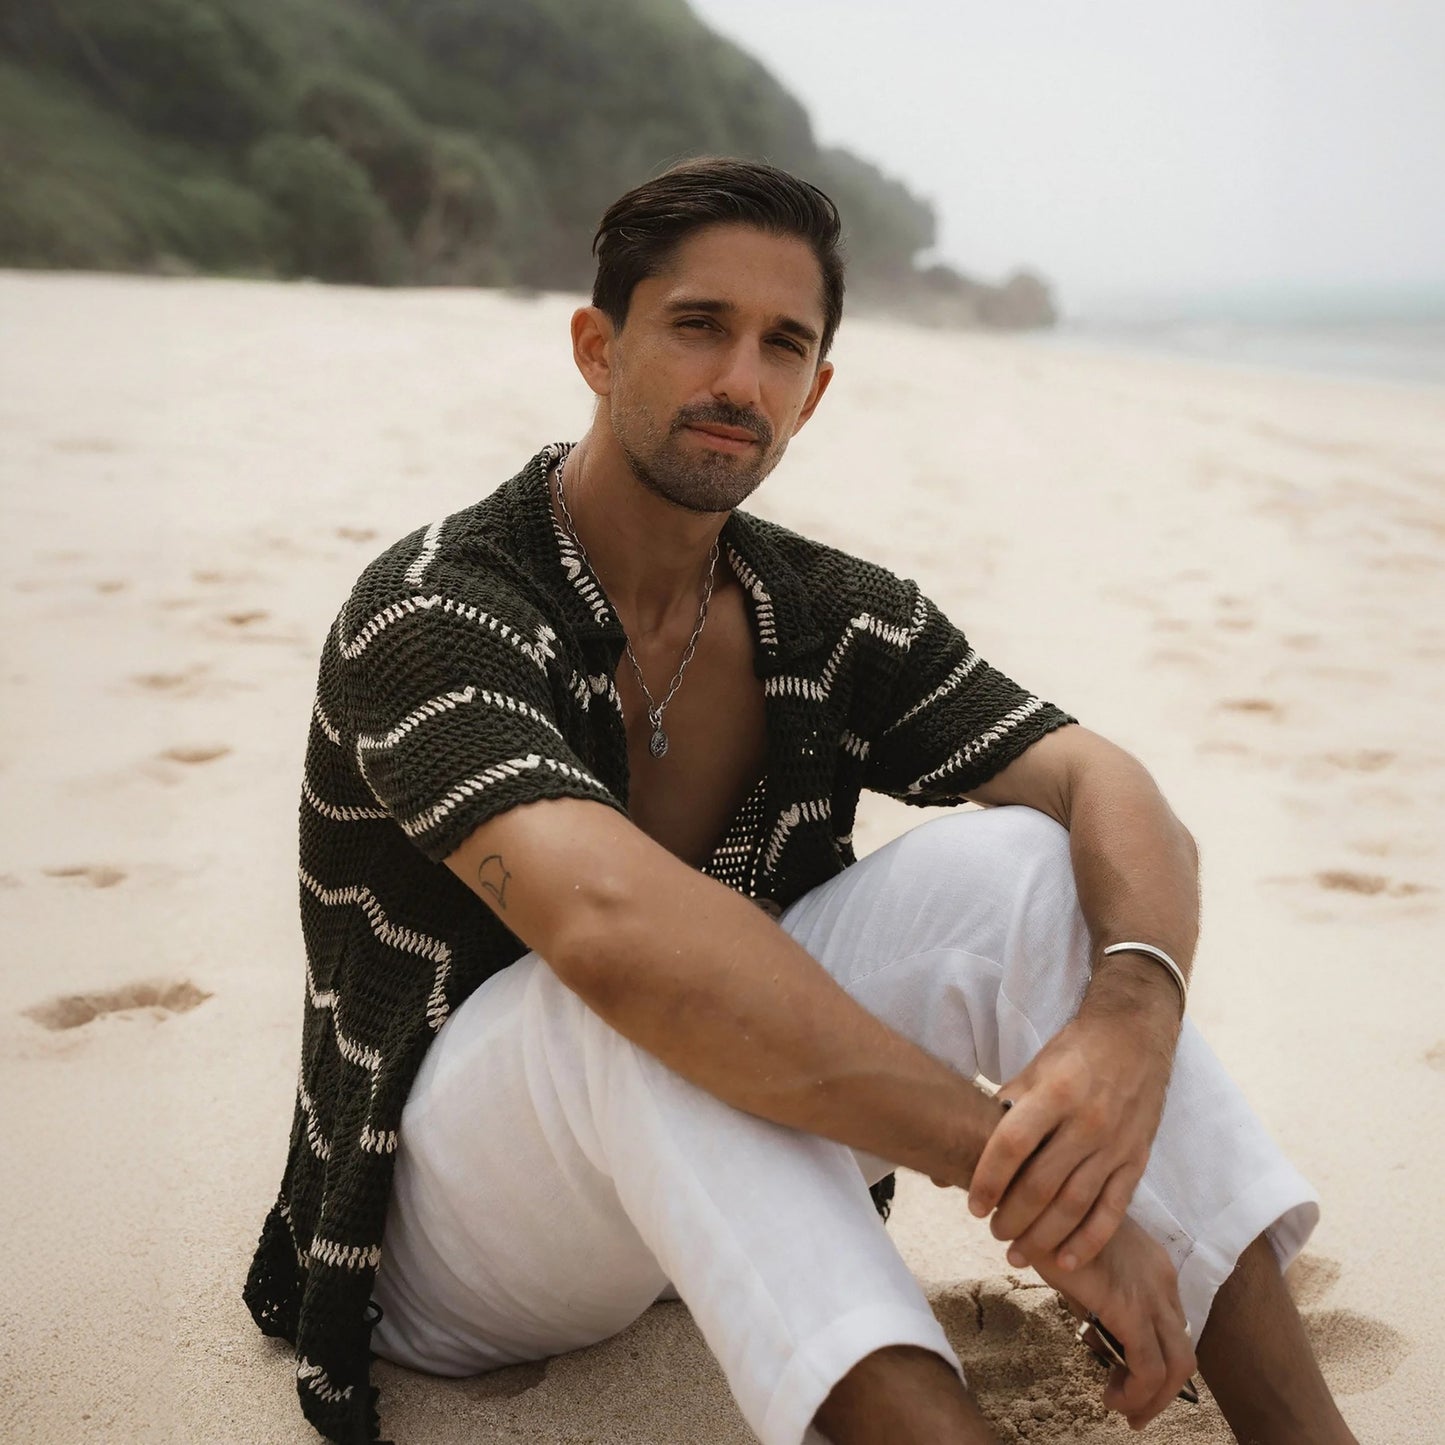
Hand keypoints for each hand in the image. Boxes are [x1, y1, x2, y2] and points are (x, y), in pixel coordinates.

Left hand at [967, 1009, 1172, 1270]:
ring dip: (1044, 1236)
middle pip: (1042, 1184)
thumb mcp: (1033, 1069)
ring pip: (1075, 1205)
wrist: (1134, 1036)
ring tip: (1019, 1253)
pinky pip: (1112, 1210)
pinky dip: (1090, 1241)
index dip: (989, 1179)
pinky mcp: (1135, 1160)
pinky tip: (1067, 1260)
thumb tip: (956, 1141)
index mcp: (1054, 1093)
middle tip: (994, 1232)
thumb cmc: (1073, 1053)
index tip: (974, 1206)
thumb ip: (1001, 1108)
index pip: (1013, 1145)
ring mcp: (1114, 1145)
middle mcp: (1086, 1122)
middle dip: (1013, 1217)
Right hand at [1028, 1217, 1195, 1427]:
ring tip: (1124, 1409)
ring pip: (1178, 1366)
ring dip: (1155, 1399)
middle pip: (1184, 1352)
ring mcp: (1150, 1294)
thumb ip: (1096, 1294)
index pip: (1173, 1327)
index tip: (1127, 1377)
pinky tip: (1113, 1397)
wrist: (1037, 1198)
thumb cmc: (1050, 1222)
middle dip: (1164, 1391)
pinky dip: (1138, 1392)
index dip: (1157, 1361)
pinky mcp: (1129, 1308)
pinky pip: (1149, 1367)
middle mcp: (1162, 1279)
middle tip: (1134, 1409)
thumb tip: (1094, 1331)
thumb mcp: (1084, 1260)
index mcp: (1154, 1266)